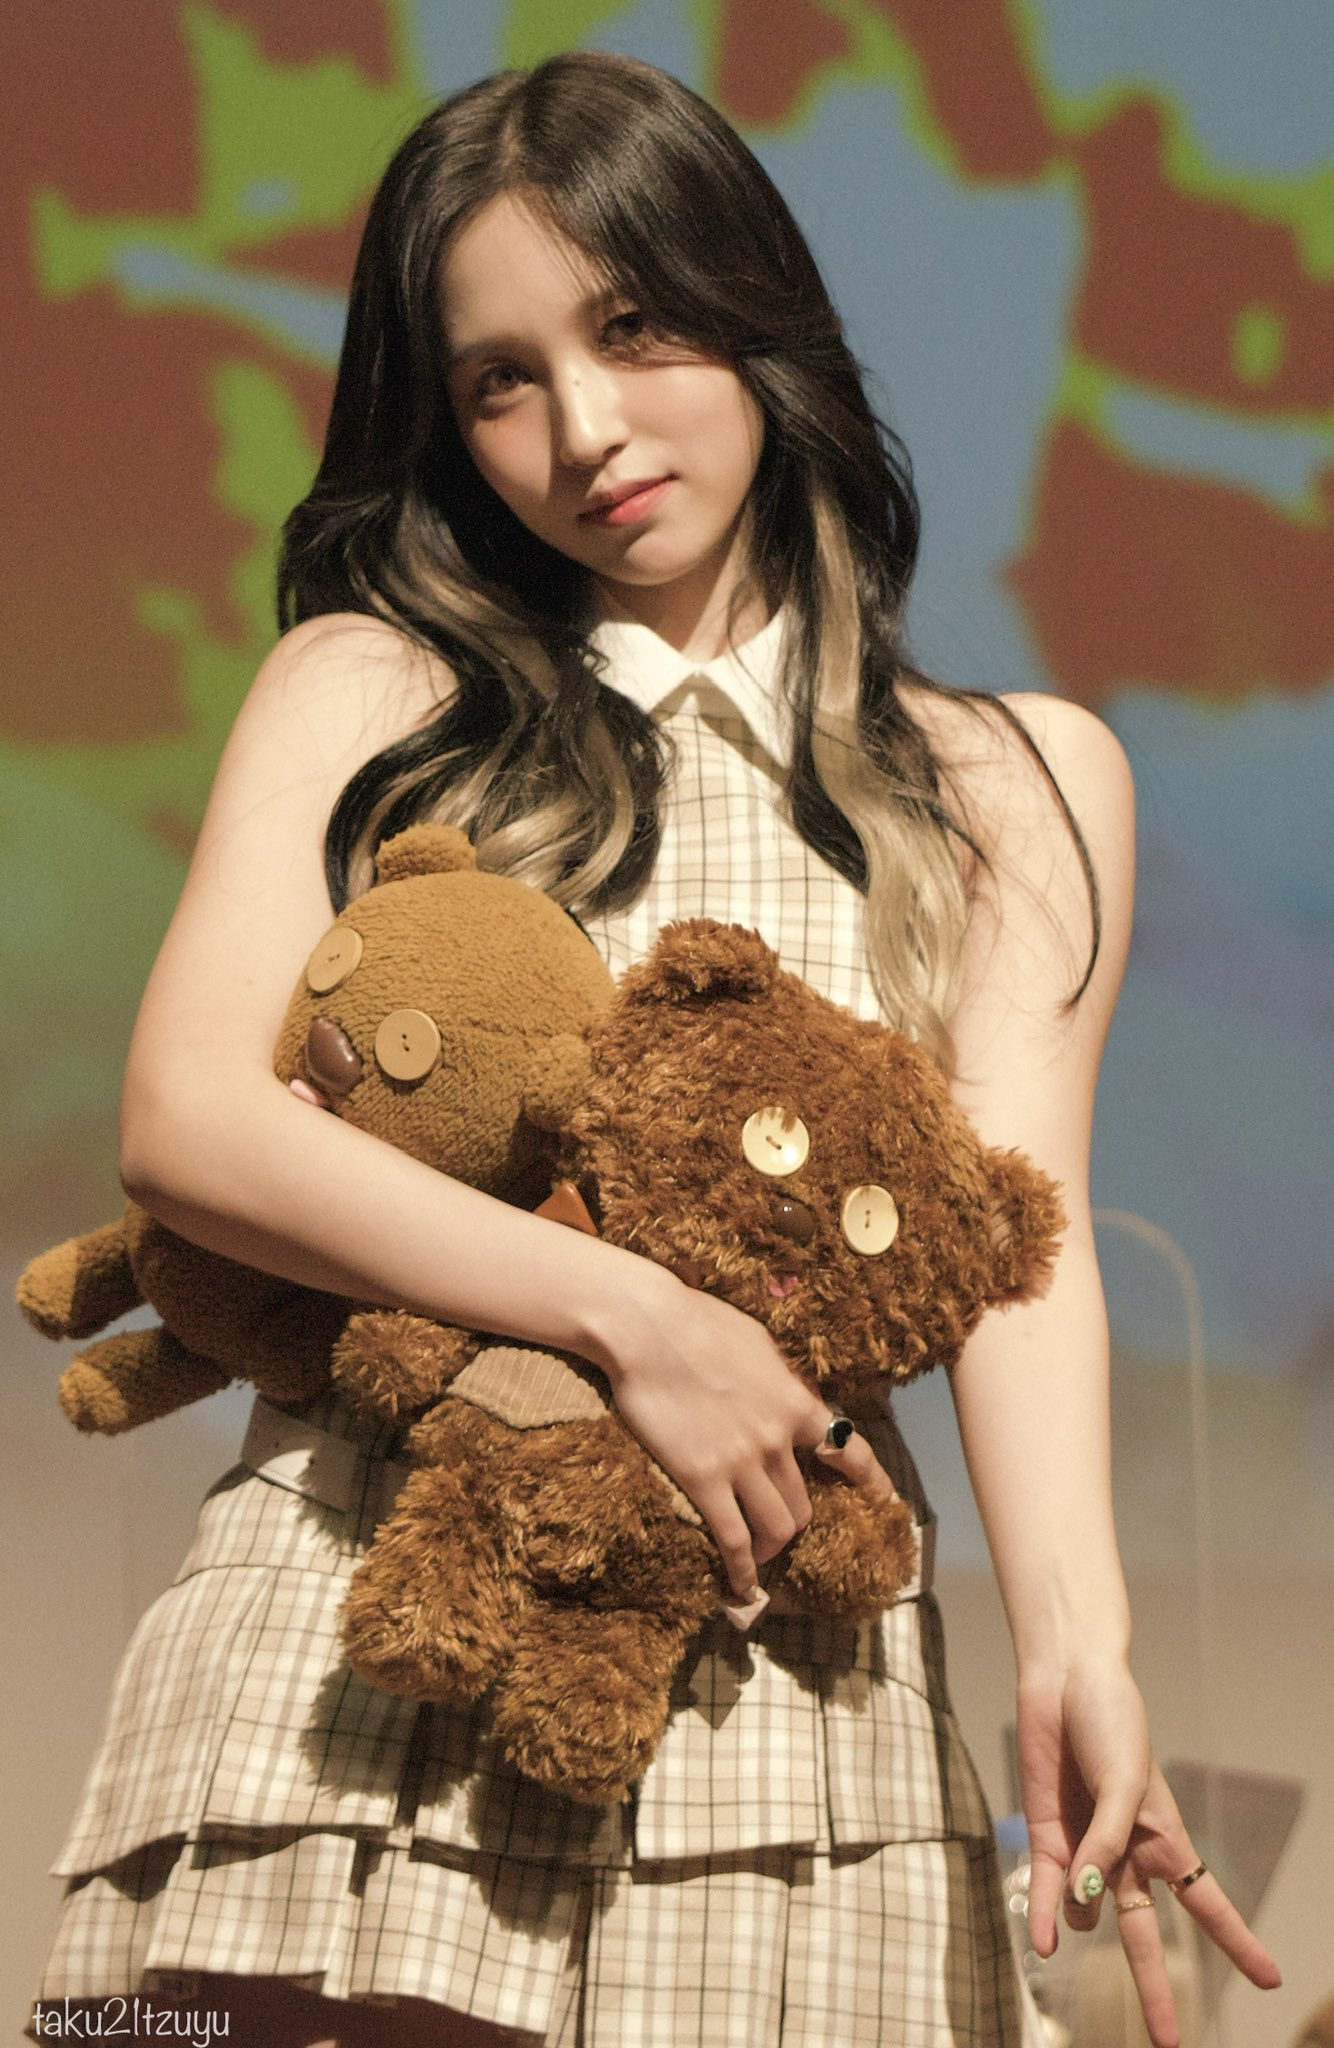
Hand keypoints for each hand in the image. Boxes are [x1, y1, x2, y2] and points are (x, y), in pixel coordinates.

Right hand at [598, 1271, 894, 1595]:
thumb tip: (794, 1397)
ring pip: (777, 1527)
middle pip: (804, 1504)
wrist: (647, 1327)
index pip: (848, 1450)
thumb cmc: (697, 1322)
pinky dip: (741, 1568)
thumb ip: (780, 1380)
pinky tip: (739, 1583)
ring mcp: (742, 1462)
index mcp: (796, 1402)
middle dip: (795, 1523)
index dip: (869, 1480)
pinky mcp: (703, 1479)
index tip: (883, 1498)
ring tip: (758, 1555)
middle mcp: (777, 1439)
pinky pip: (733, 1539)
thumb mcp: (758, 1343)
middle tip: (777, 1528)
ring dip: (771, 1547)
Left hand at [1018, 1661, 1280, 2046]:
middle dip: (1156, 1989)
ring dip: (1077, 1912)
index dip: (1238, 1943)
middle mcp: (1128, 1852)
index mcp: (1166, 1838)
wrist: (1063, 1681)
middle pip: (1146, 1935)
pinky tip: (1042, 1944)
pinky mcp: (1049, 1835)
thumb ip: (1106, 1843)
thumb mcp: (1123, 1783)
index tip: (1272, 1981)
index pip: (1209, 1902)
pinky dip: (1046, 1914)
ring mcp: (1086, 1847)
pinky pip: (1049, 1888)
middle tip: (1170, 2046)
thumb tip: (1086, 1897)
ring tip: (1072, 1879)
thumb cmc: (1110, 1722)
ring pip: (1088, 1912)